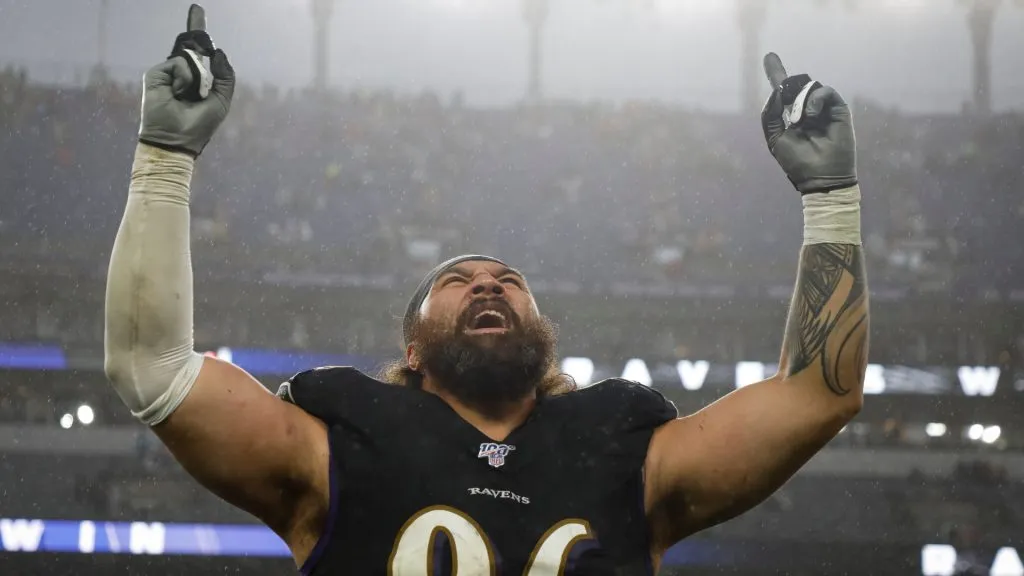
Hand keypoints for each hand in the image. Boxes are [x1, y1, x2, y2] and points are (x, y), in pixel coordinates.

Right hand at [138, 6, 233, 156]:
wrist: (177, 139)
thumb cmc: (199, 125)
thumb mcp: (221, 100)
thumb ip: (225, 76)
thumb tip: (219, 51)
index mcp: (195, 79)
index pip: (197, 51)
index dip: (198, 31)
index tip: (197, 10)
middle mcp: (180, 74)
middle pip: (190, 45)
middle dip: (196, 25)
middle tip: (199, 12)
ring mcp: (167, 73)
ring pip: (190, 58)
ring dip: (196, 78)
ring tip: (188, 96)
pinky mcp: (155, 75)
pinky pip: (180, 64)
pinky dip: (185, 79)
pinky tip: (178, 93)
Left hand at [760, 53, 856, 194]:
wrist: (820, 177)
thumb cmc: (797, 162)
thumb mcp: (775, 138)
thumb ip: (770, 116)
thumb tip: (775, 93)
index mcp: (791, 117)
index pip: (784, 92)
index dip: (776, 74)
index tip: (768, 56)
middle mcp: (807, 111)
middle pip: (796, 86)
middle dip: (788, 84)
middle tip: (787, 105)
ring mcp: (823, 110)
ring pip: (809, 88)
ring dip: (800, 101)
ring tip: (800, 120)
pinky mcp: (838, 110)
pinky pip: (825, 91)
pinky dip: (815, 99)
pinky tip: (809, 115)